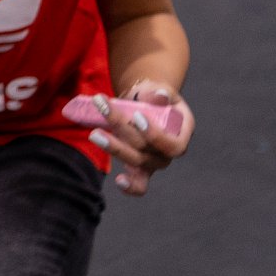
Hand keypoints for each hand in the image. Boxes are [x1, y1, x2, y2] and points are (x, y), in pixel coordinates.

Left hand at [87, 82, 193, 196]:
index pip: (173, 145)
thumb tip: (158, 96)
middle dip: (123, 130)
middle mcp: (168, 152)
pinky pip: (139, 184)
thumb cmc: (154, 97)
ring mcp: (153, 162)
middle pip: (147, 150)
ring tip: (94, 133)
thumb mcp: (159, 89)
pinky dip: (130, 186)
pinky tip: (119, 180)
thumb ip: (159, 92)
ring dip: (114, 148)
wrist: (145, 103)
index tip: (137, 117)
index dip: (156, 135)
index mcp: (182, 133)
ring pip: (136, 161)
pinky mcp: (139, 167)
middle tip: (103, 110)